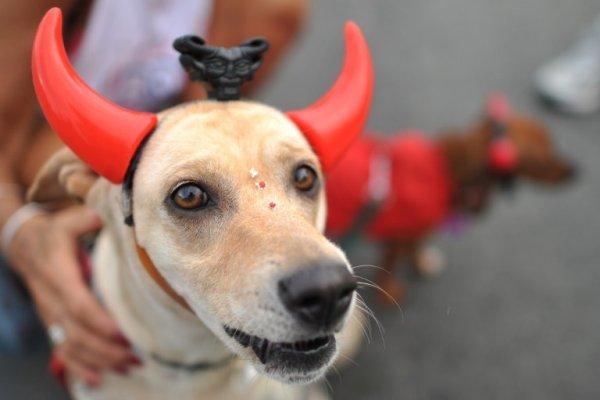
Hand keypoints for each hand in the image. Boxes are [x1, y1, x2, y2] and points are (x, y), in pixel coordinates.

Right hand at [6, 206, 140, 386]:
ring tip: (128, 367)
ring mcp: (50, 315)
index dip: (99, 322)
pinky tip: (96, 380)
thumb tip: (104, 216)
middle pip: (76, 332)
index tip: (122, 334)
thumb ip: (87, 219)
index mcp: (58, 275)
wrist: (24, 245)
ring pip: (70, 345)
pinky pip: (61, 350)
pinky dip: (78, 367)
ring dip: (99, 360)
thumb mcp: (69, 219)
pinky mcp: (53, 322)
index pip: (77, 304)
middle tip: (136, 357)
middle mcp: (52, 300)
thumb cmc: (54, 232)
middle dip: (106, 348)